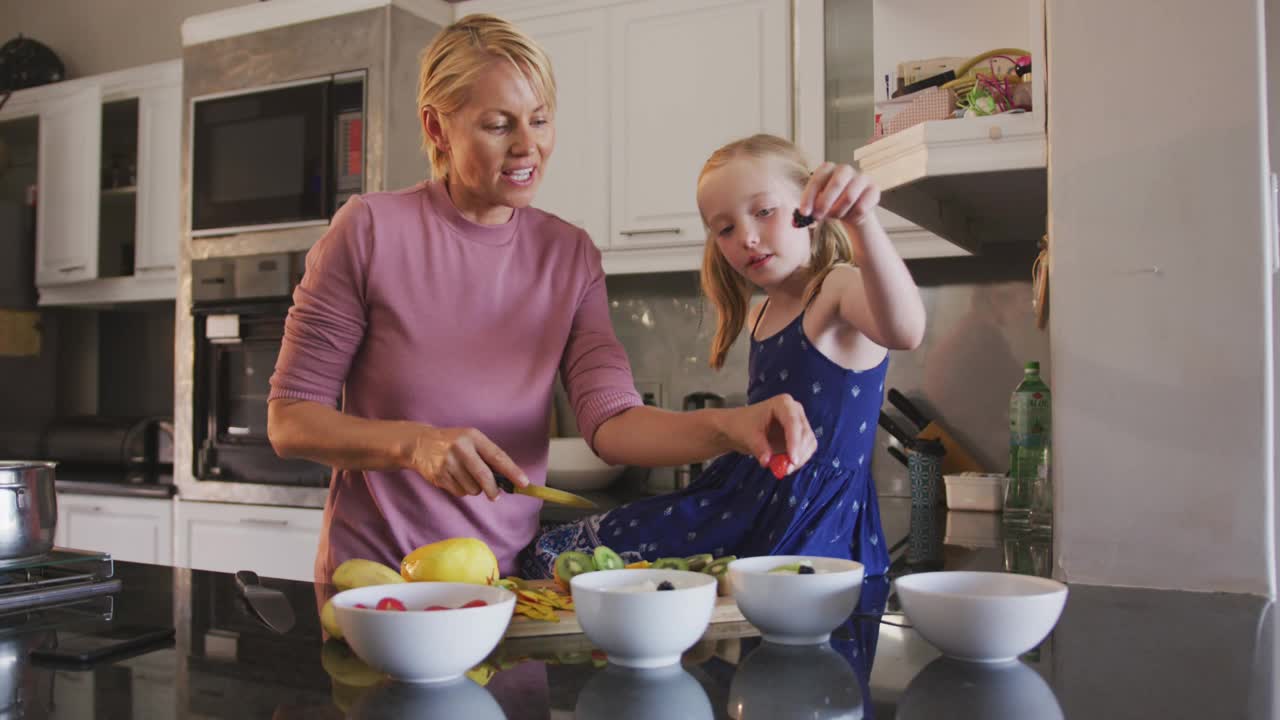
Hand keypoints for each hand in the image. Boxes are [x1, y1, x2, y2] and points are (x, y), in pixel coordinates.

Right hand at [405, 426, 527, 499]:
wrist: (419, 443)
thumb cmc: (453, 442)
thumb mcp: (470, 440)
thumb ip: (487, 456)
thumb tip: (508, 479)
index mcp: (473, 437)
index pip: (497, 456)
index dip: (512, 471)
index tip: (524, 483)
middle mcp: (461, 448)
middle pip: (484, 476)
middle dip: (493, 490)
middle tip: (495, 495)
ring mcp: (448, 462)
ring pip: (472, 488)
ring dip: (475, 489)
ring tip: (466, 477)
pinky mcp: (439, 476)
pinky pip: (459, 492)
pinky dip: (462, 490)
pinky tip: (455, 479)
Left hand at [718, 394, 816, 473]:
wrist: (739, 428)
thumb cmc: (742, 425)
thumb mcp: (747, 435)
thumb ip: (758, 447)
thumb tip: (767, 461)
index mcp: (783, 404)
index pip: (793, 422)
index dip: (794, 441)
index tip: (792, 459)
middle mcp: (795, 411)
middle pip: (805, 433)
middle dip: (798, 453)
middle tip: (786, 469)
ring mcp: (799, 424)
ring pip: (809, 443)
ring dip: (800, 458)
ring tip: (783, 469)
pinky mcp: (799, 437)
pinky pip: (806, 450)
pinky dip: (799, 460)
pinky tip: (786, 466)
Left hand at [799, 162, 880, 226]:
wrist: (852, 211)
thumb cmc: (831, 205)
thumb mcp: (817, 204)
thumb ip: (810, 206)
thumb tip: (802, 215)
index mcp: (828, 168)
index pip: (818, 178)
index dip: (809, 196)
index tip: (804, 213)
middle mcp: (845, 169)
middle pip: (837, 183)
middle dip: (825, 203)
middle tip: (818, 217)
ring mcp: (862, 177)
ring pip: (850, 197)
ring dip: (838, 212)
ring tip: (834, 216)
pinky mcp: (874, 189)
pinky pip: (862, 206)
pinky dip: (852, 216)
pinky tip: (849, 216)